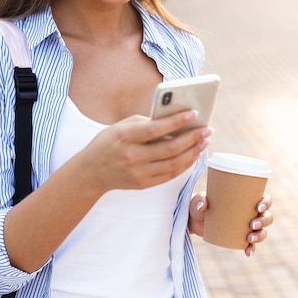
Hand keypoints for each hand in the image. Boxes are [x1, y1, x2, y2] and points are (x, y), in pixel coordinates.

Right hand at [83, 110, 212, 193]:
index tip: (194, 113)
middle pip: (170, 148)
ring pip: (174, 163)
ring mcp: (139, 173)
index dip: (176, 121)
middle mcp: (133, 156)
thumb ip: (144, 122)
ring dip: (193, 152)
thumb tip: (173, 120)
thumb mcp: (120, 127)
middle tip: (207, 129)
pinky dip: (184, 165)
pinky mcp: (143, 184)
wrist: (91, 172)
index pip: (155, 129)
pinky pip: (170, 175)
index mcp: (125, 137)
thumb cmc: (108, 143)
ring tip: (204, 141)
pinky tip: (193, 155)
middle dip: (192, 138)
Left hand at [189, 192, 272, 256]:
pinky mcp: (239, 238)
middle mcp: (250, 212)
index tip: (258, 207)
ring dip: (260, 236)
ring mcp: (246, 226)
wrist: (193, 220)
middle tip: (252, 224)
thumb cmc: (199, 205)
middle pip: (267, 217)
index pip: (264, 199)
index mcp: (245, 199)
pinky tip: (248, 252)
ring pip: (262, 231)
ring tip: (249, 238)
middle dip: (263, 221)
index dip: (266, 203)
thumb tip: (202, 206)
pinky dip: (251, 249)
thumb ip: (199, 200)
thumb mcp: (198, 200)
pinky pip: (251, 245)